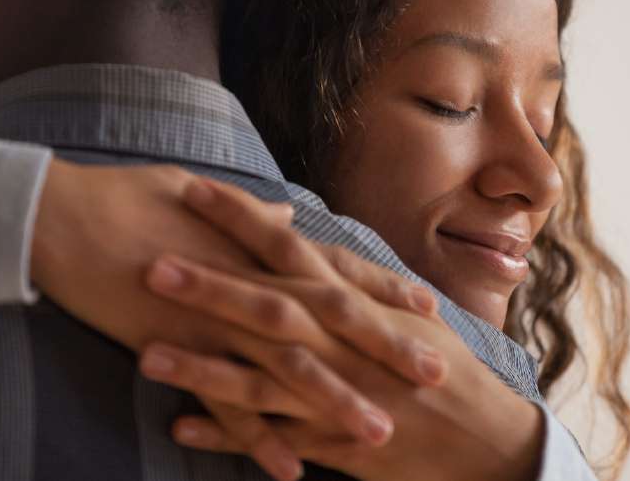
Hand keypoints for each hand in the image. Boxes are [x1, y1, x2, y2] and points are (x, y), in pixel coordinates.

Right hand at [30, 160, 443, 479]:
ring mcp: (214, 318)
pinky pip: (223, 404)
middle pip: (330, 320)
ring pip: (288, 368)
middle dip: (384, 349)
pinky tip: (289, 470)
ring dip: (334, 404)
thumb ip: (250, 217)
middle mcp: (246, 280)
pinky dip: (257, 439)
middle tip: (434, 376)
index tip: (427, 306)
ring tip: (378, 435)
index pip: (335, 268)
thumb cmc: (125, 198)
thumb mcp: (198, 198)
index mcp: (256, 243)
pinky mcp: (175, 349)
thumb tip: (284, 216)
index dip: (383, 288)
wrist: (56, 219)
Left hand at [140, 178, 545, 480]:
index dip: (242, 218)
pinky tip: (180, 428)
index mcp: (355, 302)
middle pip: (267, 306)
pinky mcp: (333, 442)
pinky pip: (271, 438)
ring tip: (144, 354)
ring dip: (202, 366)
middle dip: (209, 285)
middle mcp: (341, 343)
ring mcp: (335, 394)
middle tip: (150, 263)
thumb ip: (355, 280)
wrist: (485, 439)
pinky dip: (227, 435)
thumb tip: (314, 242)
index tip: (194, 188)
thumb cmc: (445, 370)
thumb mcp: (405, 314)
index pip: (290, 247)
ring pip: (258, 378)